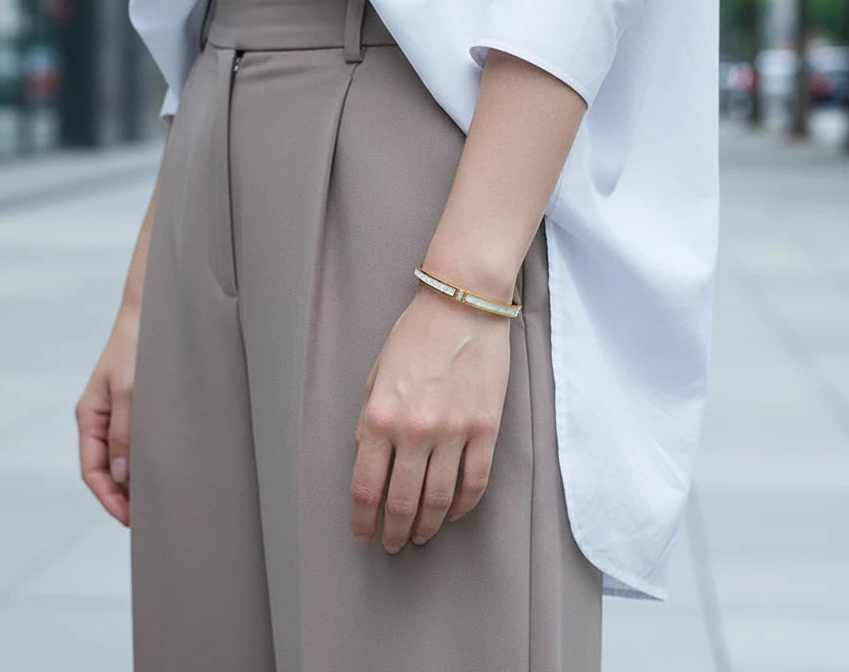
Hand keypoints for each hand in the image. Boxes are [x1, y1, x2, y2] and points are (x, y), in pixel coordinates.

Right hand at [75, 299, 140, 526]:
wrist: (151, 311)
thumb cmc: (137, 345)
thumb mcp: (130, 390)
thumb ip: (125, 432)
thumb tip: (120, 475)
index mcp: (90, 416)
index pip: (93, 470)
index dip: (109, 498)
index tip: (129, 520)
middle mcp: (101, 417)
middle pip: (107, 469)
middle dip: (123, 496)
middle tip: (148, 520)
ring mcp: (118, 411)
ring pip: (123, 456)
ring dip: (136, 479)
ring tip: (160, 502)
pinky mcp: (137, 404)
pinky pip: (137, 440)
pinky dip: (146, 458)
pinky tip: (165, 468)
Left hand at [350, 284, 510, 552]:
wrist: (463, 306)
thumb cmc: (415, 334)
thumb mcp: (376, 374)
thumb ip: (370, 418)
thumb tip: (369, 457)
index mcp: (379, 416)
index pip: (366, 487)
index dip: (363, 519)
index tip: (363, 533)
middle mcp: (414, 431)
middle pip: (402, 503)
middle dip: (394, 531)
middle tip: (393, 543)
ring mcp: (453, 432)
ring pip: (438, 500)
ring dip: (427, 526)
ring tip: (421, 536)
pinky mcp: (485, 429)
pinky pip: (474, 482)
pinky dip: (462, 505)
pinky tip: (453, 512)